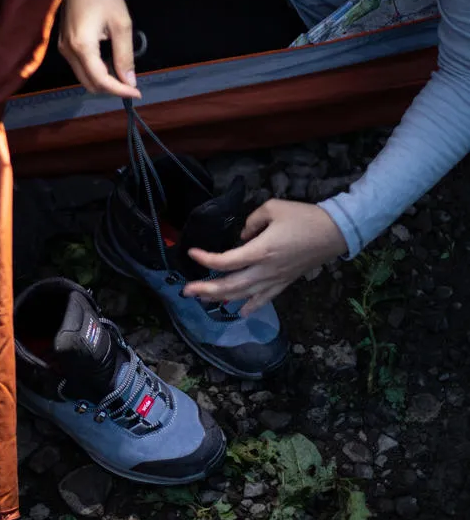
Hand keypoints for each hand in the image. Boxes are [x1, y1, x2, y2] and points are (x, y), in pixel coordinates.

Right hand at [59, 0, 140, 97]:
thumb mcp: (121, 24)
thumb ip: (124, 56)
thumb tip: (129, 81)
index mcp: (82, 45)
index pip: (101, 80)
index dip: (120, 91)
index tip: (137, 92)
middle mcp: (68, 51)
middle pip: (90, 84)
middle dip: (112, 88)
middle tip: (131, 84)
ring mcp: (63, 48)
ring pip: (83, 78)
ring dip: (103, 81)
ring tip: (122, 72)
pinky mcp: (63, 44)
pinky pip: (79, 67)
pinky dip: (95, 71)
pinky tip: (109, 62)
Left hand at [183, 200, 346, 316]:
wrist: (334, 232)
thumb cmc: (304, 217)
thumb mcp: (273, 208)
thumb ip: (251, 221)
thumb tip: (241, 236)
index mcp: (261, 250)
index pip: (226, 260)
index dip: (206, 259)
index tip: (191, 253)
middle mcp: (266, 270)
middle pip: (230, 285)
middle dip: (205, 289)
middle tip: (185, 290)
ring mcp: (276, 279)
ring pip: (244, 295)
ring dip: (221, 298)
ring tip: (202, 298)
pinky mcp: (285, 283)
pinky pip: (265, 299)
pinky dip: (250, 306)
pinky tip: (239, 311)